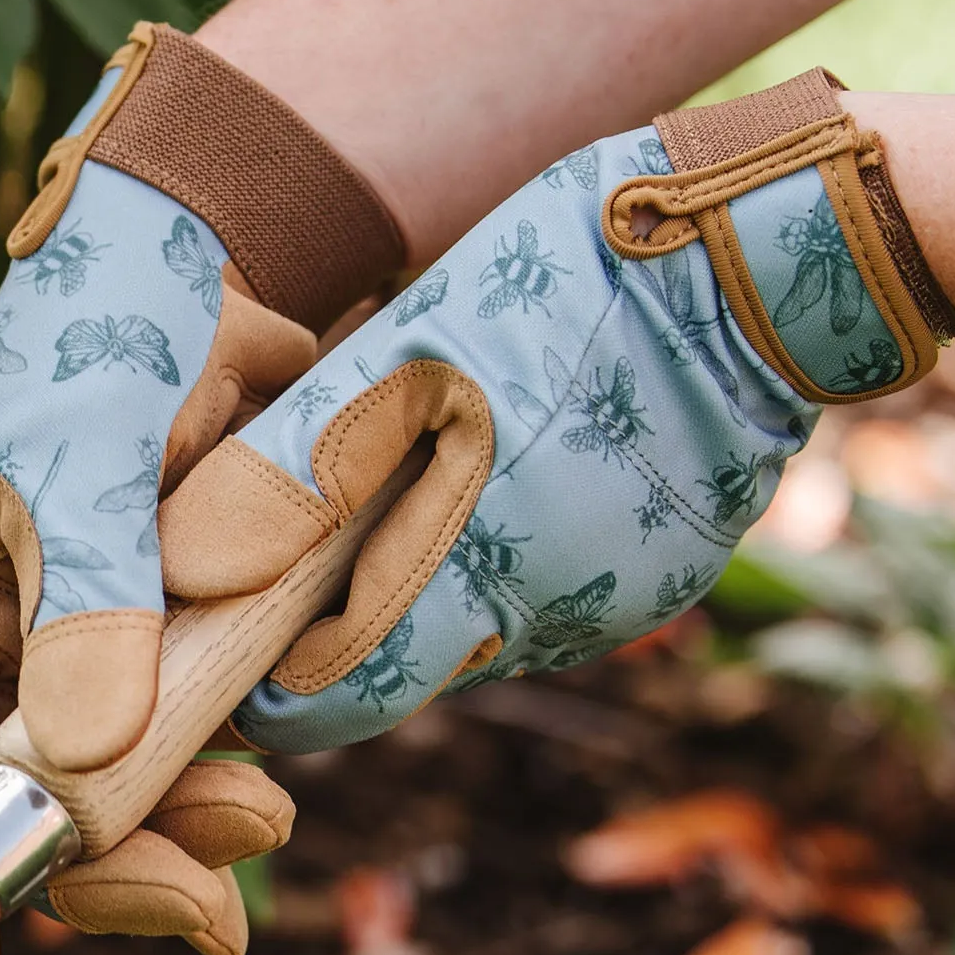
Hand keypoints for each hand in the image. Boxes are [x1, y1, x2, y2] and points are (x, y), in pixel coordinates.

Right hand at [0, 22, 403, 954]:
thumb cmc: (113, 315)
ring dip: (178, 830)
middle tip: (204, 914)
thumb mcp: (83, 450)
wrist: (226, 239)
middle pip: (26, 802)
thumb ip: (86, 602)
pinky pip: (193, 735)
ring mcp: (101, 637)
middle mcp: (10, 633)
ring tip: (260, 828)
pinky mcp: (185, 628)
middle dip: (101, 867)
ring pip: (119, 784)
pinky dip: (223, 775)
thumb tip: (75, 769)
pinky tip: (266, 791)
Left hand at [159, 69, 954, 751]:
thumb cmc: (571, 283)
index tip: (226, 669)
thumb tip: (184, 567)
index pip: (347, 694)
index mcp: (481, 570)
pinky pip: (545, 594)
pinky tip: (497, 476)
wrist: (771, 259)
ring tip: (402, 487)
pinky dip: (498, 558)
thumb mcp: (411, 352)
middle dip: (341, 631)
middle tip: (292, 560)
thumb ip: (299, 464)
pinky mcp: (659, 574)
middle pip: (408, 666)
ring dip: (423, 588)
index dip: (276, 695)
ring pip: (476, 631)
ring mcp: (614, 602)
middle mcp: (552, 617)